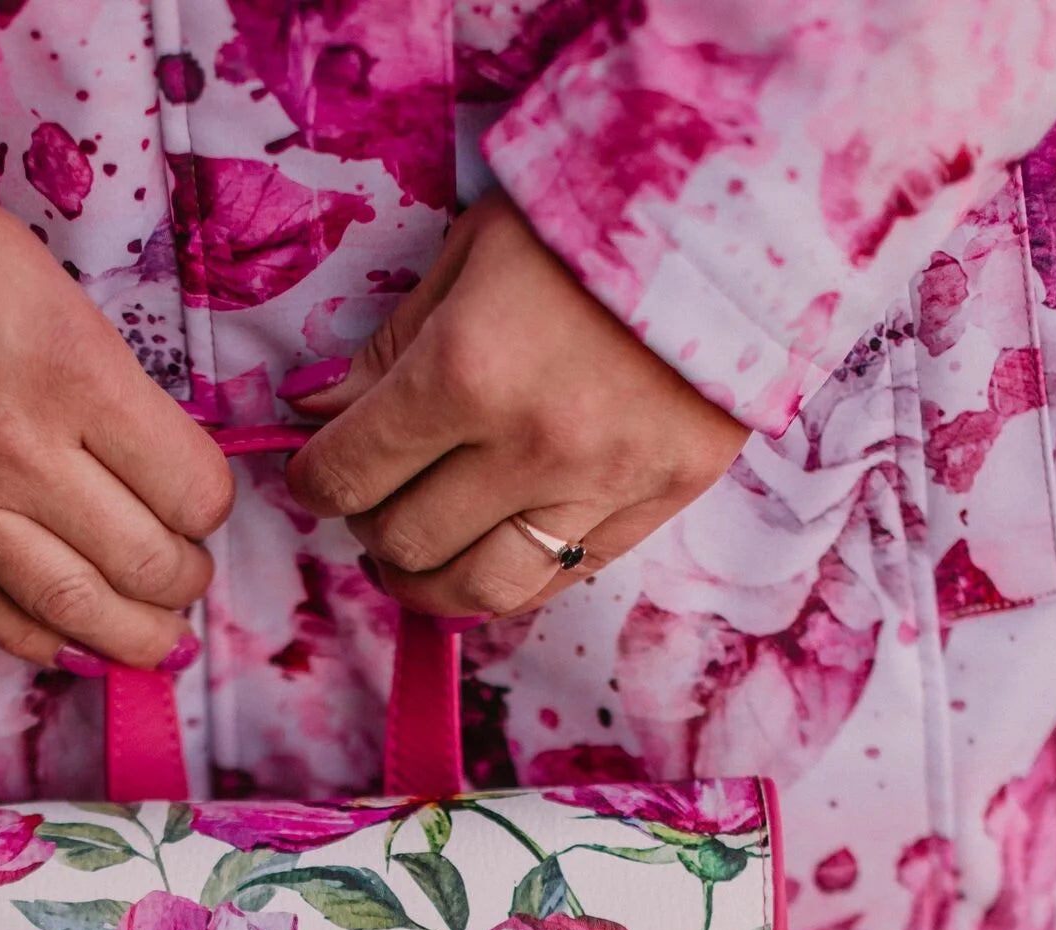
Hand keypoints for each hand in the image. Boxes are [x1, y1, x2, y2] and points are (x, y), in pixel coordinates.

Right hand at [0, 203, 233, 667]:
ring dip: (134, 636)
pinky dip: (46, 643)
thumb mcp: (51, 292)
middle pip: (146, 564)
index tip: (198, 499)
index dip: (210, 505)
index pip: (191, 488)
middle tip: (186, 571)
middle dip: (185, 580)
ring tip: (154, 632)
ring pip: (74, 611)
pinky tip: (76, 643)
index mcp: (75, 374)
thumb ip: (106, 385)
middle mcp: (19, 453)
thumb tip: (155, 468)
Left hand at [284, 192, 746, 618]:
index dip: (315, 480)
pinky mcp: (656, 505)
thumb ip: (390, 347)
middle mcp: (528, 447)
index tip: (315, 470)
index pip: (351, 471)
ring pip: (478, 590)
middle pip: (406, 539)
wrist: (740, 214)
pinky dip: (505, 582)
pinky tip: (485, 554)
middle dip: (369, 523)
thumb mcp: (469, 256)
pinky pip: (558, 582)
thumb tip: (314, 412)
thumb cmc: (588, 219)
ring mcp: (598, 488)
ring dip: (426, 583)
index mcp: (466, 371)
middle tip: (373, 496)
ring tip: (414, 554)